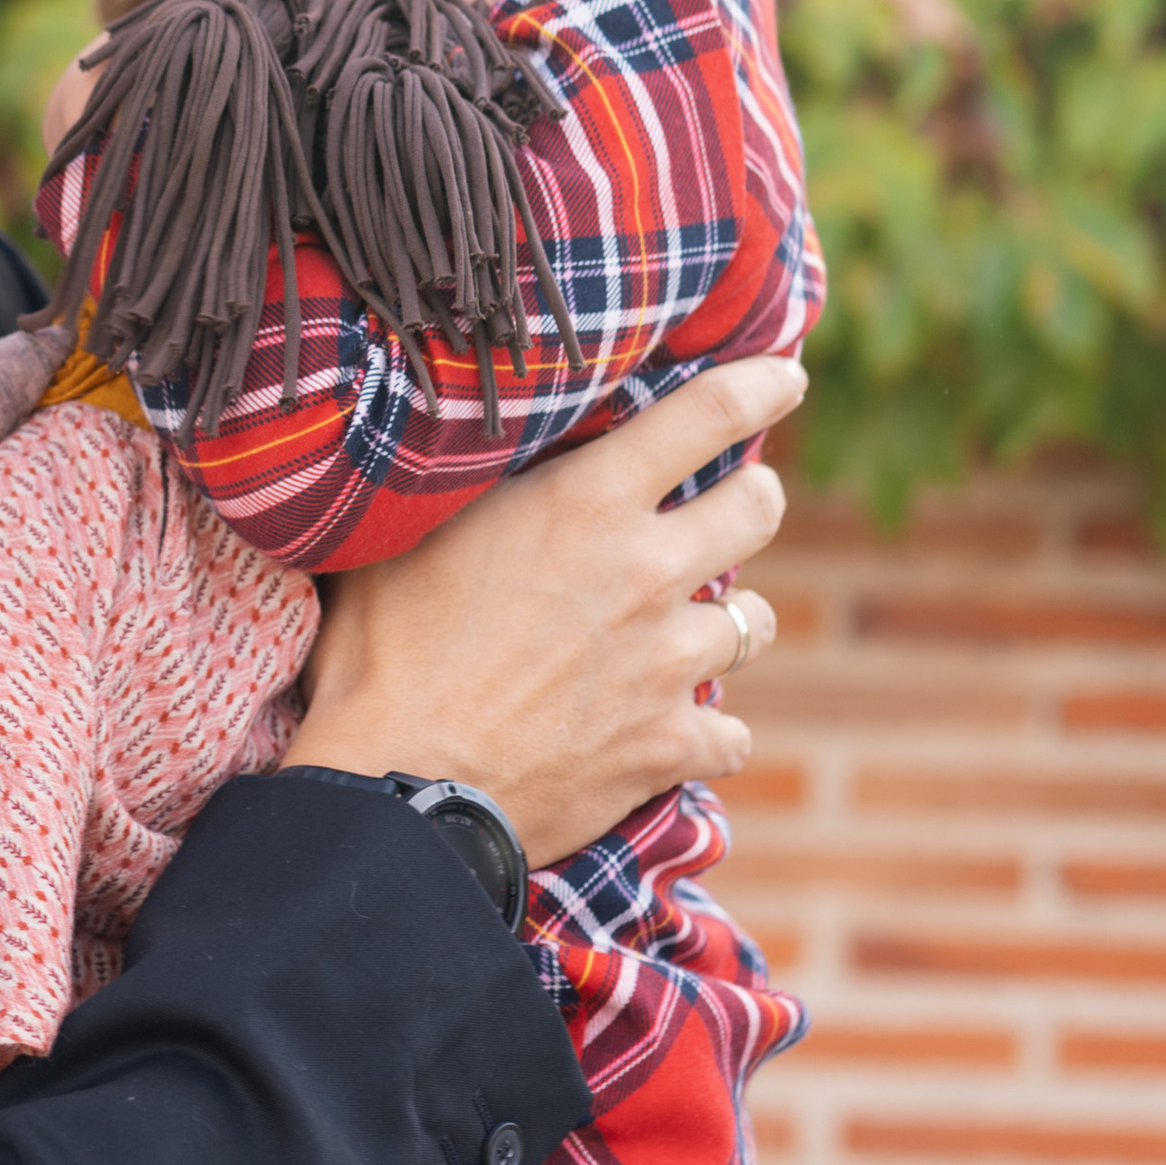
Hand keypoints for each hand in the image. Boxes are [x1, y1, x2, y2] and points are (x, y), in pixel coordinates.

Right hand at [283, 353, 801, 866]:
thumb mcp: (409, 534)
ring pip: (753, 622)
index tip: (785, 377)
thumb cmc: (380, 652)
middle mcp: (647, 573)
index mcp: (587, 503)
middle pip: (756, 508)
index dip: (760, 386)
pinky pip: (729, 734)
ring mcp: (667, 666)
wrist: (399, 786)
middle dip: (750, 497)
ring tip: (700, 624)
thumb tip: (455, 444)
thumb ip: (466, 489)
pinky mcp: (666, 747)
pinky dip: (709, 731)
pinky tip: (679, 729)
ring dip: (730, 617)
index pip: (707, 416)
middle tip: (731, 502)